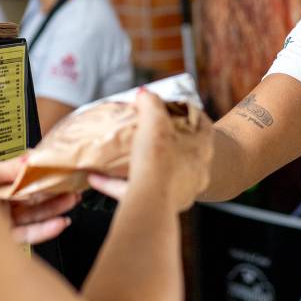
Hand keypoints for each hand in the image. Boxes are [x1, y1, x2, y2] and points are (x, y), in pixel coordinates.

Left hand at [0, 156, 79, 243]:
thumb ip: (1, 169)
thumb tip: (28, 160)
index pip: (21, 173)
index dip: (39, 170)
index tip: (56, 165)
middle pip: (31, 195)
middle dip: (54, 189)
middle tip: (72, 183)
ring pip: (33, 214)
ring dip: (54, 208)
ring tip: (70, 200)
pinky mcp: (0, 239)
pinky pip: (26, 236)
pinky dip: (44, 230)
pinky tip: (58, 223)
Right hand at [90, 91, 213, 211]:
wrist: (151, 203)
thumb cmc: (158, 159)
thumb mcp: (153, 122)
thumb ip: (150, 103)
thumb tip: (144, 93)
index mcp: (201, 149)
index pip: (204, 124)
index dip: (192, 112)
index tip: (177, 106)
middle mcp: (196, 172)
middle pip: (184, 150)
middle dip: (167, 141)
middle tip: (150, 131)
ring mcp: (180, 191)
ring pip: (161, 174)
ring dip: (142, 165)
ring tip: (123, 156)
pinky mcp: (159, 207)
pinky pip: (136, 192)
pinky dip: (117, 185)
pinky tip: (97, 178)